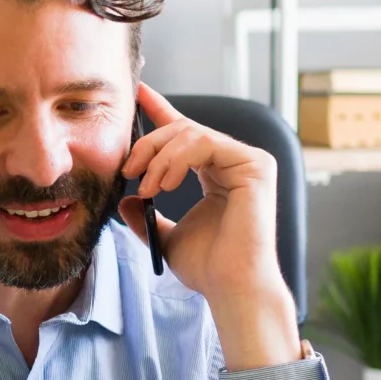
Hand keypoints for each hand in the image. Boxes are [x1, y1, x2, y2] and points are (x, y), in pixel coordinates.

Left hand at [118, 82, 299, 369]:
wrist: (230, 286)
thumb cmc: (207, 267)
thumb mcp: (166, 237)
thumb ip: (147, 217)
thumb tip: (125, 200)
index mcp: (216, 172)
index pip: (184, 133)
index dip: (159, 110)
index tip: (137, 93)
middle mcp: (234, 161)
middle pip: (182, 130)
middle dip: (148, 144)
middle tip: (127, 168)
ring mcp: (248, 160)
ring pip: (191, 133)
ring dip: (159, 157)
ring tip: (146, 186)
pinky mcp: (255, 164)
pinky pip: (206, 143)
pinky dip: (178, 159)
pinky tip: (165, 183)